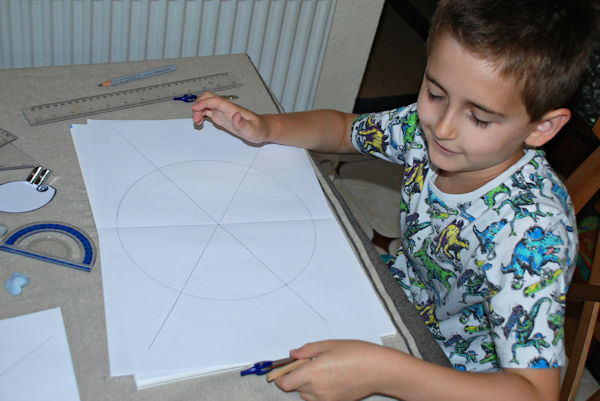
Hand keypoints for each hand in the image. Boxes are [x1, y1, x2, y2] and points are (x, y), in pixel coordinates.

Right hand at [191, 91, 267, 142]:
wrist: (261, 129)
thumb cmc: (258, 129)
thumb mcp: (252, 130)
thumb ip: (243, 123)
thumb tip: (236, 115)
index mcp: (232, 109)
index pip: (216, 101)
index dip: (205, 102)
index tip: (196, 108)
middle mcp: (226, 108)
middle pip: (209, 97)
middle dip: (199, 104)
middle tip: (196, 117)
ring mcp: (223, 111)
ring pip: (206, 104)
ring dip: (198, 110)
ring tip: (197, 122)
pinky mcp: (221, 116)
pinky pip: (207, 111)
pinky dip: (201, 114)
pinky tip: (200, 122)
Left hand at [274, 340, 390, 400]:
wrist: (379, 370)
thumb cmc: (357, 354)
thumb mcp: (330, 344)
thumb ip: (308, 350)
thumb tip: (293, 354)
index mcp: (313, 372)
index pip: (285, 383)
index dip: (280, 377)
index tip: (282, 370)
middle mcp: (317, 389)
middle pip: (295, 388)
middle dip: (297, 376)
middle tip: (310, 363)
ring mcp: (326, 399)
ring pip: (307, 395)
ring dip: (308, 385)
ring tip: (323, 371)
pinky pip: (319, 399)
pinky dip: (319, 391)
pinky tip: (332, 379)